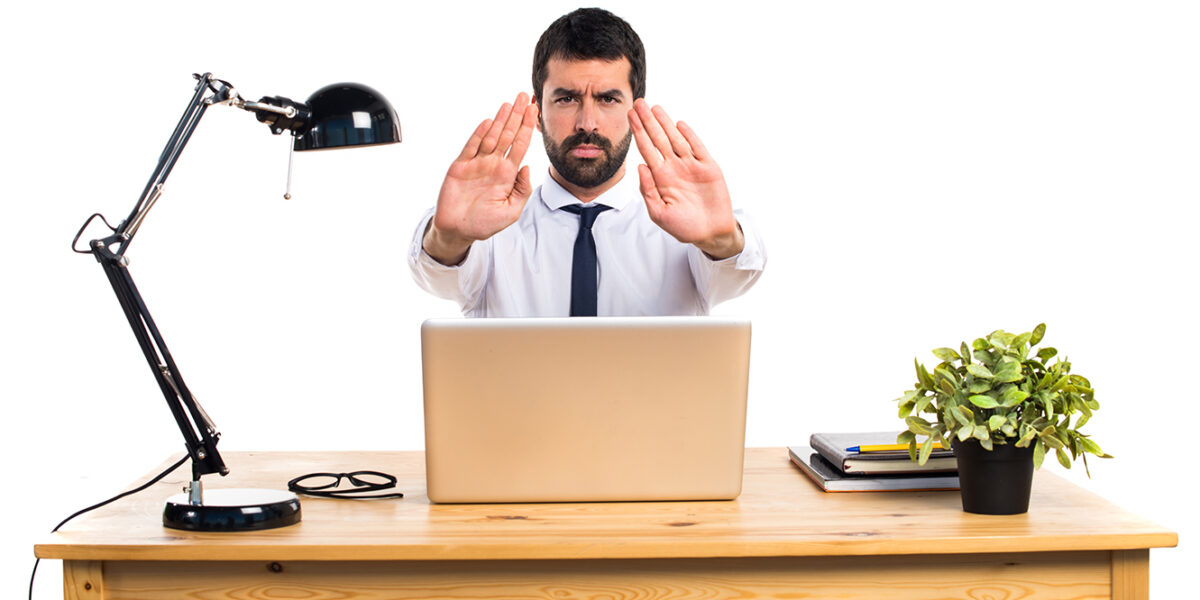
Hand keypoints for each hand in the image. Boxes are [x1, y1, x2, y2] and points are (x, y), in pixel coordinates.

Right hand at [424, 93, 539, 264]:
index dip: (528, 128)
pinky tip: (489, 122)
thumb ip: (522, 190)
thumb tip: (528, 167)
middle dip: (517, 116)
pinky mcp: (460, 166)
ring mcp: (477, 164)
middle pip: (508, 135)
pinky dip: (479, 134)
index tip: (535, 111)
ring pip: (491, 136)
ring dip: (501, 120)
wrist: (459, 230)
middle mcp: (493, 164)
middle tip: (525, 96)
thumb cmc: (485, 223)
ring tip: (510, 104)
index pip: (520, 145)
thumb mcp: (511, 211)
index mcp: (507, 174)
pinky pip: (471, 147)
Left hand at [629, 99, 742, 259]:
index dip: (638, 132)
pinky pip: (697, 148)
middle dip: (648, 121)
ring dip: (665, 123)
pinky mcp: (708, 167)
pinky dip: (689, 136)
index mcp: (661, 177)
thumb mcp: (659, 214)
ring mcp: (691, 166)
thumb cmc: (684, 226)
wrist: (710, 233)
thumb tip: (640, 166)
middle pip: (658, 139)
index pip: (646, 149)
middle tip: (638, 103)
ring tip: (655, 108)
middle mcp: (674, 168)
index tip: (630, 116)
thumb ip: (648, 191)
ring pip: (676, 139)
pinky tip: (679, 124)